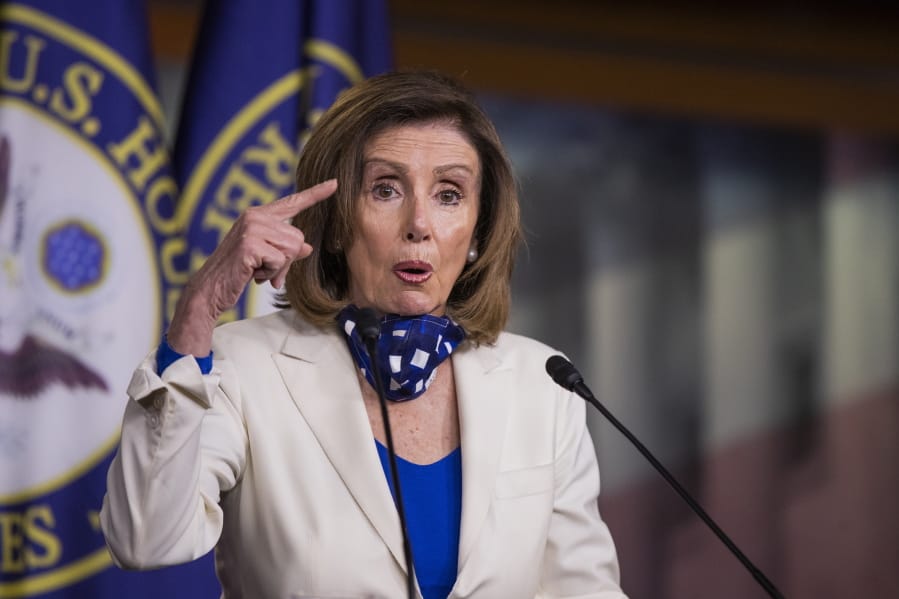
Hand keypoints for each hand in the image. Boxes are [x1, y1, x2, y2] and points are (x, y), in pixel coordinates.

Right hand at [167, 179, 337, 355]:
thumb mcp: (266, 258)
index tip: (335, 184)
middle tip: (265, 270)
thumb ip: (286, 249)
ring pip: (292, 249)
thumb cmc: (236, 273)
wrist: (210, 289)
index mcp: (258, 215)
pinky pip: (280, 260)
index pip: (292, 203)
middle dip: (287, 261)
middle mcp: (255, 216)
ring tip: (256, 270)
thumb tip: (307, 247)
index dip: (315, 194)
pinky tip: (252, 274)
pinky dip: (270, 273)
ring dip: (278, 268)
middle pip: (298, 237)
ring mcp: (251, 228)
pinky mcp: (250, 244)